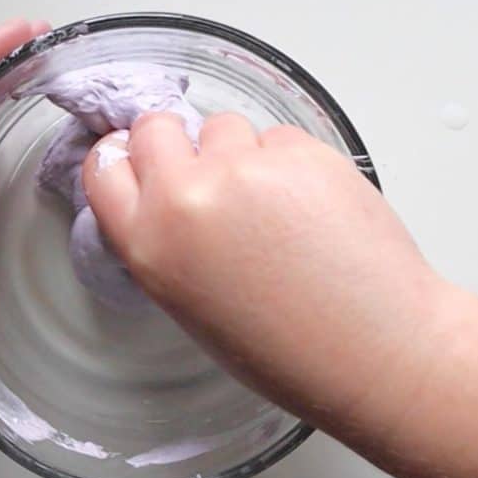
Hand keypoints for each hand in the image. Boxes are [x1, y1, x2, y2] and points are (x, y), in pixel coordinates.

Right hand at [81, 112, 450, 438]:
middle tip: (208, 174)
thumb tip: (167, 191)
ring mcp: (247, 170)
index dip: (125, 158)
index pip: (104, 165)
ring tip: (272, 207)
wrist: (372, 352)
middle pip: (157, 126)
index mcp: (149, 245)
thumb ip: (165, 239)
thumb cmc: (285, 349)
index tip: (140, 160)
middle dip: (178, 142)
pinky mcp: (302, 153)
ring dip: (240, 152)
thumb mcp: (189, 304)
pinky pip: (279, 137)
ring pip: (224, 125)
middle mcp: (188, 198)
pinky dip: (289, 162)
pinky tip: (310, 209)